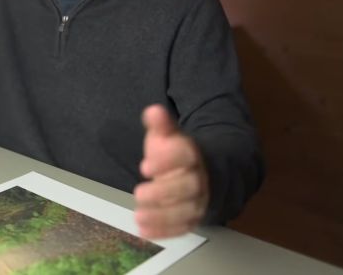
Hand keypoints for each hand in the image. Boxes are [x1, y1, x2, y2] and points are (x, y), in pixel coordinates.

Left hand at [134, 104, 208, 238]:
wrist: (204, 171)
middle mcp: (201, 178)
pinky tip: (144, 231)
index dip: (167, 161)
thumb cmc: (177, 153)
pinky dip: (164, 231)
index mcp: (194, 154)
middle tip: (139, 193)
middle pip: (189, 187)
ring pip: (186, 210)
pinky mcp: (194, 218)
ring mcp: (199, 201)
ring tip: (138, 216)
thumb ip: (161, 126)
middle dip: (164, 192)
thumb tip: (153, 111)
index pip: (186, 155)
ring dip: (162, 216)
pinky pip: (183, 227)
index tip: (144, 166)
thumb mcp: (168, 136)